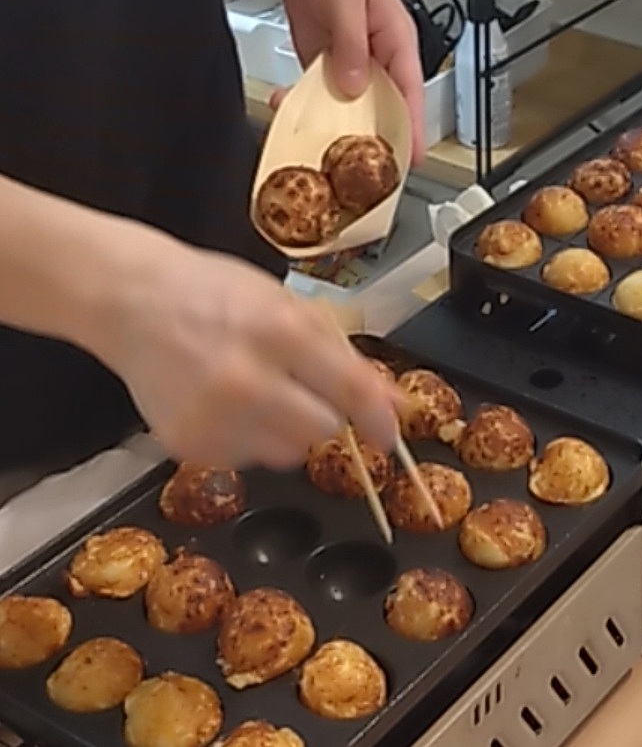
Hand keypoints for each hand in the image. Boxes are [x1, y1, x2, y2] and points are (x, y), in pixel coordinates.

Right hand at [88, 225, 399, 469]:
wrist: (132, 300)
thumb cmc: (215, 296)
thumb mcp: (288, 306)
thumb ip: (345, 357)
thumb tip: (395, 404)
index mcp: (278, 331)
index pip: (349, 391)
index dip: (378, 418)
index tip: (389, 435)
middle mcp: (245, 379)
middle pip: (322, 431)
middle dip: (325, 416)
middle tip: (302, 390)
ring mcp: (212, 417)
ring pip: (288, 453)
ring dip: (287, 430)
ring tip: (256, 391)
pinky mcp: (188, 443)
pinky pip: (247, 460)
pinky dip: (248, 438)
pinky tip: (225, 404)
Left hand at [283, 0, 425, 164]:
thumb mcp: (347, 2)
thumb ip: (351, 45)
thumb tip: (353, 86)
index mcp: (395, 39)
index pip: (411, 93)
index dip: (414, 129)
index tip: (412, 159)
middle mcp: (375, 53)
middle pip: (381, 106)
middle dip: (370, 136)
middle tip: (362, 168)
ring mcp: (348, 57)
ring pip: (347, 103)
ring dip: (329, 123)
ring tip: (317, 144)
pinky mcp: (321, 55)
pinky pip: (316, 88)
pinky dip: (302, 101)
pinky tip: (288, 108)